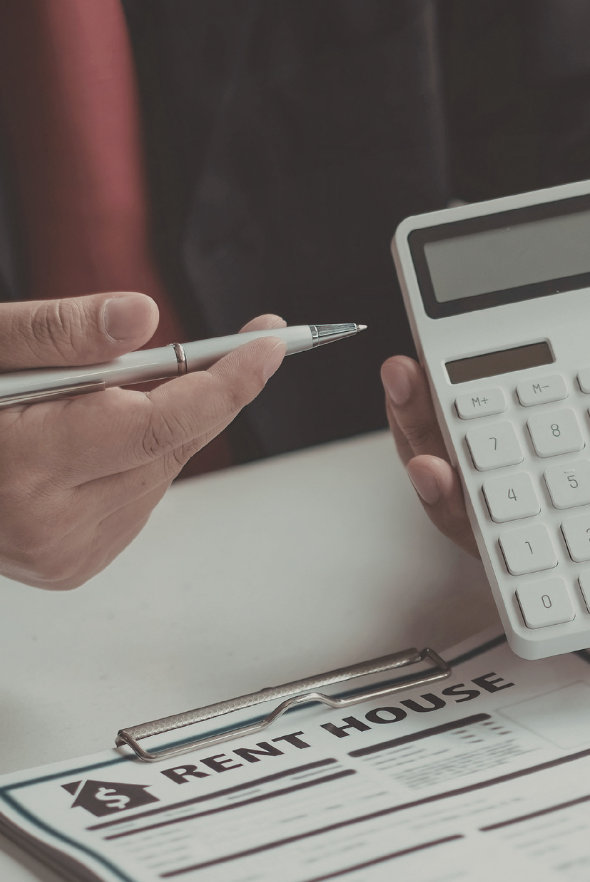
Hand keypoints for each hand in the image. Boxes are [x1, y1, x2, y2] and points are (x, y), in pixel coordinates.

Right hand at [0, 292, 286, 588]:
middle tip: (231, 344)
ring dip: (160, 424)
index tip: (271, 342)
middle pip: (172, 445)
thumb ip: (61, 332)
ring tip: (100, 397)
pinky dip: (137, 457)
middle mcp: (52, 526)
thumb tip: (144, 317)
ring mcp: (65, 554)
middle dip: (201, 390)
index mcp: (26, 467)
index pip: (164, 422)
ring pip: (161, 471)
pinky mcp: (74, 564)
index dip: (229, 379)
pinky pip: (138, 497)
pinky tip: (94, 437)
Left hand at [381, 321, 589, 554]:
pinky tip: (409, 369)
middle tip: (436, 467)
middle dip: (460, 502)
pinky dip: (414, 410)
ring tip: (409, 384)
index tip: (541, 548)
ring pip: (457, 484)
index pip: (582, 548)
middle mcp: (552, 505)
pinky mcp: (473, 438)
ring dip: (421, 442)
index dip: (558, 560)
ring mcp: (508, 476)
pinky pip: (435, 440)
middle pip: (498, 523)